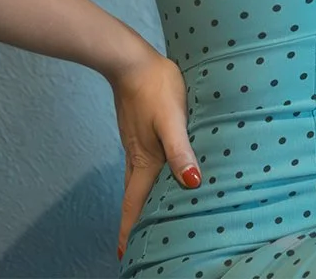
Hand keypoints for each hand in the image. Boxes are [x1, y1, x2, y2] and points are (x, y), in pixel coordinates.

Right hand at [110, 49, 201, 261]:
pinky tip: (155, 168)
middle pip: (133, 195)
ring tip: (146, 213)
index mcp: (145, 159)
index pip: (134, 203)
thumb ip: (181, 151)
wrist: (131, 60)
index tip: (123, 255)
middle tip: (134, 242)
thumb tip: (192, 183)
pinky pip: (140, 160)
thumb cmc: (155, 87)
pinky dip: (145, 176)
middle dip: (134, 219)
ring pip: (136, 178)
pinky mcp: (138, 127)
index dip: (130, 228)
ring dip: (140, 198)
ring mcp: (135, 141)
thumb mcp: (172, 120)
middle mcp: (137, 155)